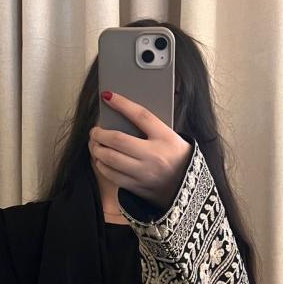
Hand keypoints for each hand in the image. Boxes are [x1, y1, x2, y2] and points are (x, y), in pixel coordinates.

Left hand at [88, 90, 192, 209]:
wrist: (188, 187)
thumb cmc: (177, 156)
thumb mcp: (170, 137)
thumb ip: (150, 127)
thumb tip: (121, 115)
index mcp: (166, 138)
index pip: (141, 116)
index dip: (122, 104)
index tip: (108, 96)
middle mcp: (154, 155)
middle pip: (118, 140)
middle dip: (99, 133)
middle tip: (94, 131)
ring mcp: (144, 173)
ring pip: (110, 159)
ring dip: (96, 149)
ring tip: (95, 144)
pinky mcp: (137, 186)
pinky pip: (112, 175)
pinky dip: (102, 165)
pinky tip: (101, 159)